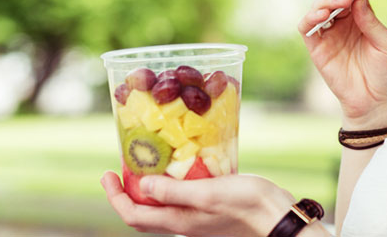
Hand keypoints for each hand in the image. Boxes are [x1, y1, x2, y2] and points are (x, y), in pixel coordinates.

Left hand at [101, 171, 292, 235]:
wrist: (278, 219)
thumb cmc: (247, 205)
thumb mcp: (208, 193)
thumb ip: (174, 191)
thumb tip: (142, 185)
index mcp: (178, 220)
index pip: (133, 214)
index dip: (114, 196)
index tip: (107, 173)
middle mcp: (183, 223)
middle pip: (143, 214)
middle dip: (126, 193)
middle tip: (120, 169)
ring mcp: (196, 219)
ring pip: (161, 207)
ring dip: (147, 189)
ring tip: (147, 164)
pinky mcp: (210, 211)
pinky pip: (179, 201)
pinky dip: (170, 186)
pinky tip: (181, 169)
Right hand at [298, 0, 386, 127]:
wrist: (376, 102)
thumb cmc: (386, 73)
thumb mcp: (386, 43)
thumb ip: (372, 21)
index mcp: (361, 18)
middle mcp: (343, 23)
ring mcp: (329, 35)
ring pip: (320, 7)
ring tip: (343, 0)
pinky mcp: (317, 48)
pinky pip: (307, 28)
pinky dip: (311, 17)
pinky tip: (323, 13)